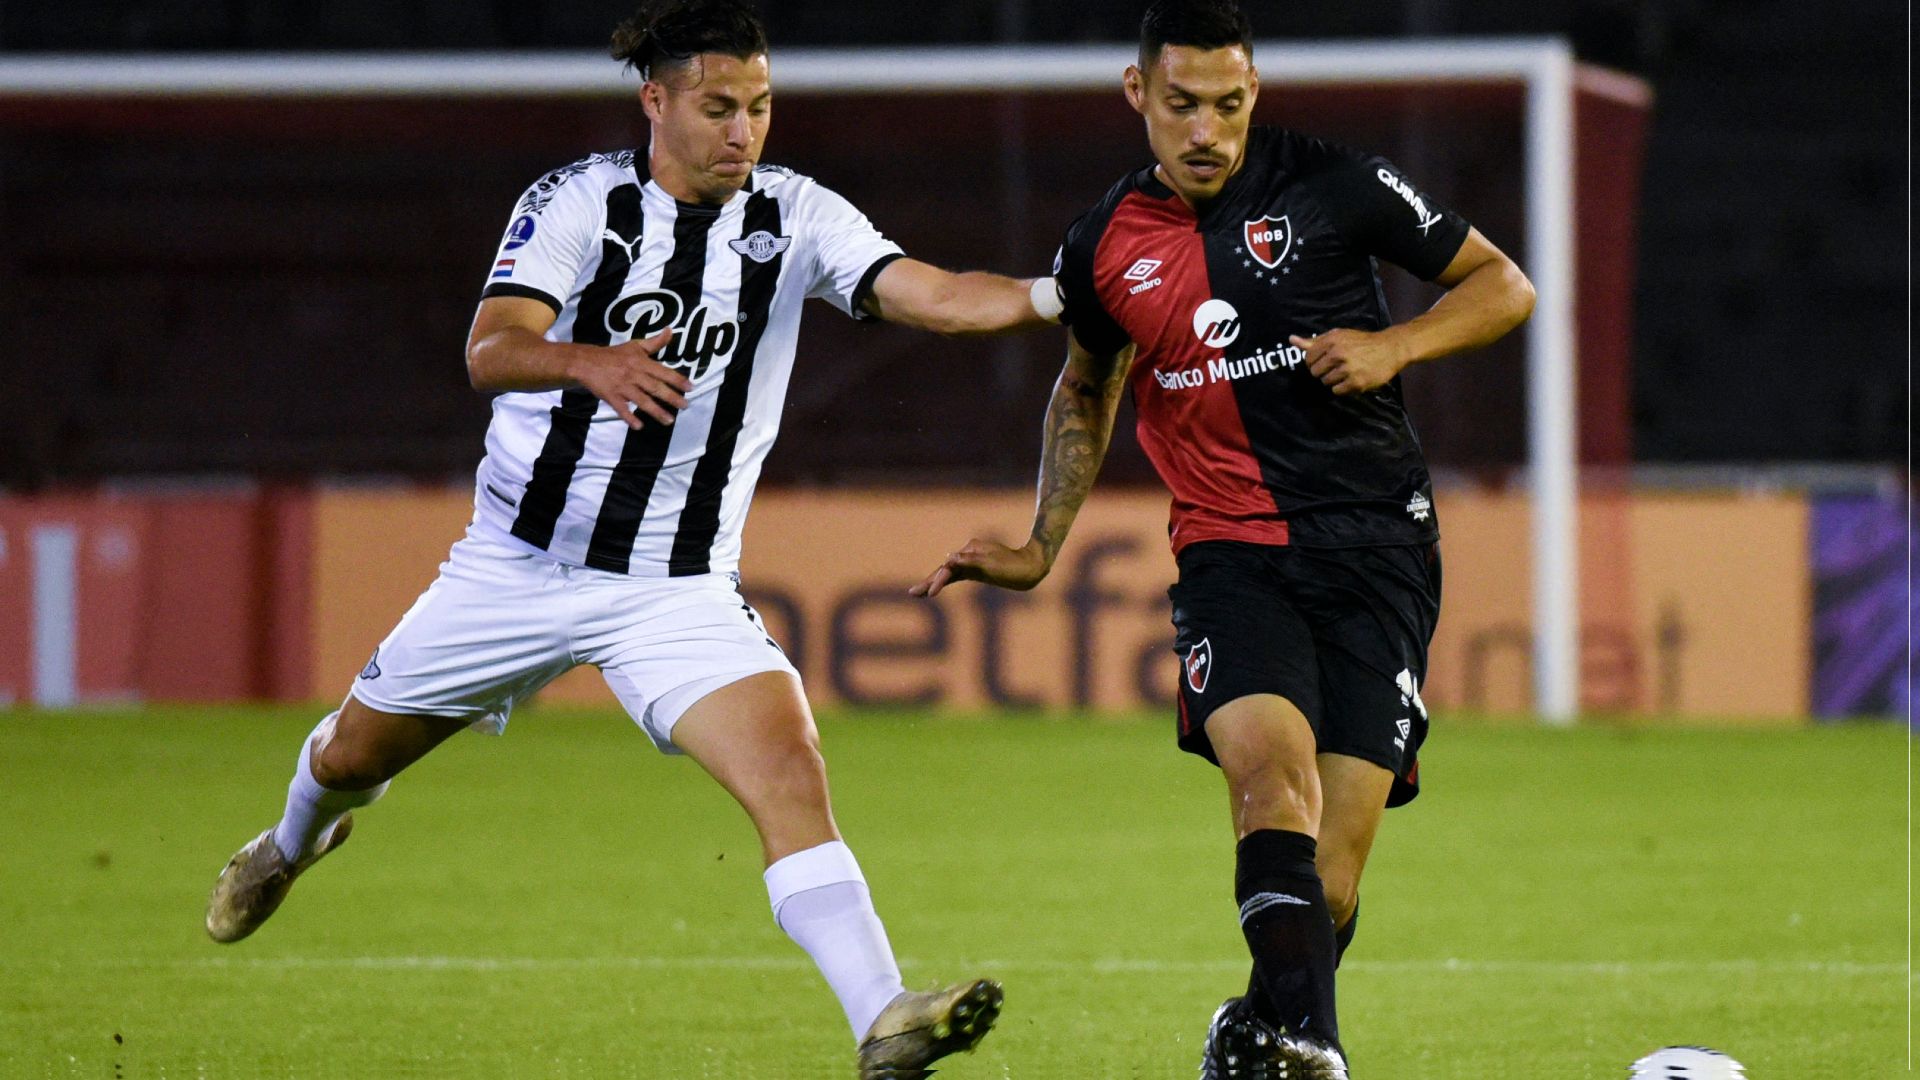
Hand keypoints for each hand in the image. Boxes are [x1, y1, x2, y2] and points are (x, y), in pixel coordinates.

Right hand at [568, 329, 690, 428]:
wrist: (586, 361)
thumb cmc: (614, 354)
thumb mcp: (635, 345)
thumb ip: (655, 342)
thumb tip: (670, 331)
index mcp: (641, 362)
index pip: (662, 371)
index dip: (677, 379)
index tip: (691, 387)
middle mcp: (633, 374)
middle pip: (655, 387)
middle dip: (671, 397)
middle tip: (685, 406)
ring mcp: (622, 386)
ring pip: (642, 400)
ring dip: (656, 411)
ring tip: (669, 421)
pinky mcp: (611, 396)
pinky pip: (621, 409)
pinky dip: (629, 417)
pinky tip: (639, 426)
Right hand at [909, 539, 1050, 597]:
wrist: (1032, 567)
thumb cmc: (1014, 567)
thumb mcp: (992, 565)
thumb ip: (970, 561)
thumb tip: (949, 558)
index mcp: (971, 549)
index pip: (949, 567)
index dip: (938, 580)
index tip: (931, 593)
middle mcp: (969, 553)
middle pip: (945, 569)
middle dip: (929, 581)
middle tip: (912, 593)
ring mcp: (972, 561)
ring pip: (949, 573)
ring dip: (934, 582)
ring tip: (918, 593)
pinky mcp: (976, 570)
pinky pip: (957, 576)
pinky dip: (946, 582)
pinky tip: (936, 586)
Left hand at [1290, 329, 1411, 395]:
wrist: (1390, 349)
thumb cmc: (1361, 342)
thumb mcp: (1338, 336)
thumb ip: (1314, 341)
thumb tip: (1291, 340)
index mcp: (1332, 340)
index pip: (1308, 358)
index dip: (1314, 362)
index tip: (1324, 361)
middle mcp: (1338, 354)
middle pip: (1315, 372)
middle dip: (1323, 371)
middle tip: (1337, 367)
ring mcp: (1347, 369)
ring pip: (1325, 382)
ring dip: (1333, 380)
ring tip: (1346, 372)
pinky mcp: (1356, 383)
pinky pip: (1337, 391)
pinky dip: (1342, 388)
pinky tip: (1352, 379)